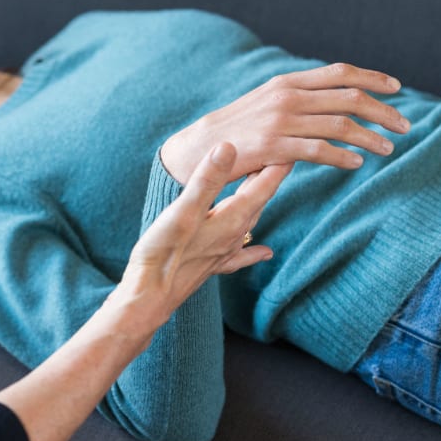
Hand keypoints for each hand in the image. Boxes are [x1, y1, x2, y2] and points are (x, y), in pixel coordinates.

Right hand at [114, 143, 290, 322]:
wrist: (150, 297)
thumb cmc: (164, 254)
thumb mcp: (183, 210)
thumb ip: (207, 180)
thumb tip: (228, 147)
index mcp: (231, 218)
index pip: (262, 184)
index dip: (277, 163)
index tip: (290, 143)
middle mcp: (233, 234)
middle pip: (260, 200)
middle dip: (270, 176)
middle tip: (281, 153)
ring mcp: (224, 251)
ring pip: (251, 220)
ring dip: (259, 200)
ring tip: (265, 185)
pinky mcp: (212, 264)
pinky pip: (241, 252)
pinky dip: (254, 248)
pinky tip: (264, 252)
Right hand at [160, 63, 410, 183]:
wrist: (198, 148)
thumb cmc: (237, 129)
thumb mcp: (267, 102)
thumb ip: (300, 99)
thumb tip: (337, 103)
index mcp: (287, 82)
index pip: (340, 72)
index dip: (373, 78)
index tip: (397, 88)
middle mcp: (286, 96)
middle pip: (349, 97)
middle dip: (383, 111)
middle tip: (404, 125)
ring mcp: (280, 121)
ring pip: (340, 125)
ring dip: (371, 137)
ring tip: (388, 148)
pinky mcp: (273, 147)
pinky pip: (319, 151)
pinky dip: (344, 157)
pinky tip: (357, 163)